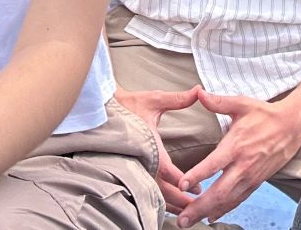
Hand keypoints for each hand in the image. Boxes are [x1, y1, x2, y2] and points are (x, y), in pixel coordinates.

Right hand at [115, 85, 201, 213]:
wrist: (102, 109)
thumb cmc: (129, 105)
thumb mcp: (154, 100)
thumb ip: (178, 99)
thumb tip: (199, 90)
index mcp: (148, 145)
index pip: (167, 170)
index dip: (183, 181)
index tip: (197, 188)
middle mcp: (140, 161)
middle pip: (161, 190)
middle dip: (181, 200)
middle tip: (197, 205)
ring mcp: (133, 168)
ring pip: (152, 194)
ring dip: (170, 204)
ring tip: (187, 210)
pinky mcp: (129, 171)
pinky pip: (143, 191)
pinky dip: (157, 200)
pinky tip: (168, 205)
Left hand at [172, 90, 300, 227]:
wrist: (292, 126)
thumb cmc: (264, 113)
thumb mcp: (241, 103)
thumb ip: (218, 101)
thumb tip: (198, 92)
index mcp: (236, 145)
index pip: (214, 164)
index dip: (197, 175)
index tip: (180, 185)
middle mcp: (243, 165)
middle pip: (219, 191)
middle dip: (198, 207)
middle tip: (181, 219)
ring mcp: (250, 177)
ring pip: (228, 201)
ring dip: (208, 213)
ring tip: (190, 222)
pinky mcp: (256, 182)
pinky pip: (238, 200)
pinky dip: (224, 210)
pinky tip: (211, 217)